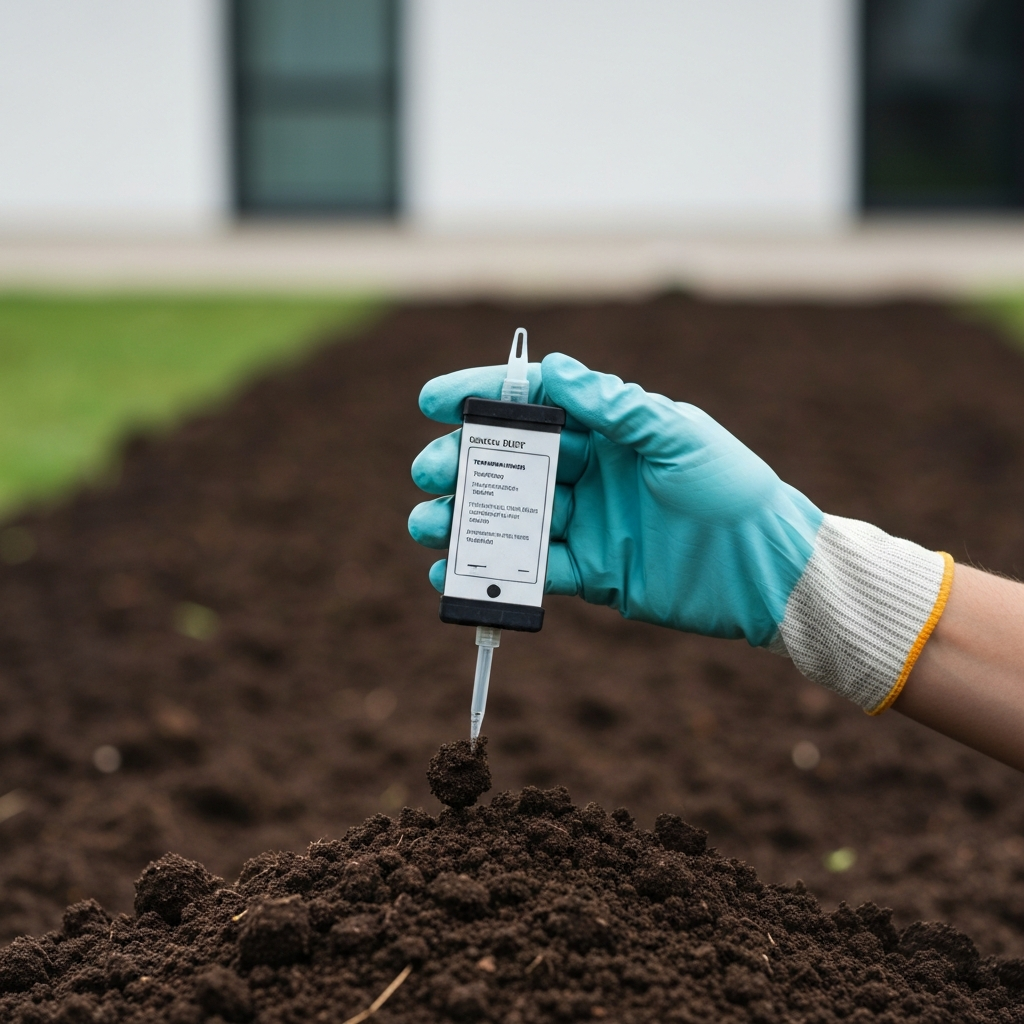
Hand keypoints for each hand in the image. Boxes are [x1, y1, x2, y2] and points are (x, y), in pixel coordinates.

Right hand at [408, 353, 821, 645]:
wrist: (765, 570)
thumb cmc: (731, 490)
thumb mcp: (678, 437)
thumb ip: (616, 406)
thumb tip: (553, 367)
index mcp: (609, 429)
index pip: (534, 403)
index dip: (481, 397)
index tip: (433, 401)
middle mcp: (590, 471)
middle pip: (509, 462)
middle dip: (461, 463)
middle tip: (428, 472)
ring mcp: (585, 522)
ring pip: (510, 516)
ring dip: (464, 519)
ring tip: (425, 526)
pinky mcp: (589, 571)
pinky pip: (531, 569)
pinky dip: (492, 571)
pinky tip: (454, 573)